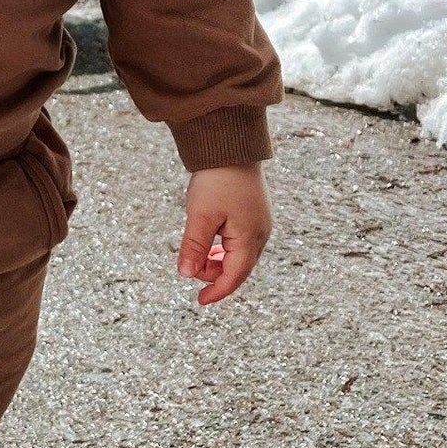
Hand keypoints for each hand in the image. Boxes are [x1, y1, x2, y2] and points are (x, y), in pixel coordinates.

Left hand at [176, 163, 271, 305]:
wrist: (232, 146)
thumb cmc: (217, 180)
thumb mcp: (200, 216)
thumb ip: (194, 247)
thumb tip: (186, 274)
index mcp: (250, 238)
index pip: (234, 276)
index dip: (217, 291)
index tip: (200, 301)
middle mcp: (260, 234)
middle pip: (238, 269)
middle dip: (215, 275)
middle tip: (191, 269)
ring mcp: (259, 224)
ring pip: (239, 256)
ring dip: (218, 262)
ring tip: (197, 257)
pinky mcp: (254, 215)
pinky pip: (240, 242)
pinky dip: (224, 250)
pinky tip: (209, 245)